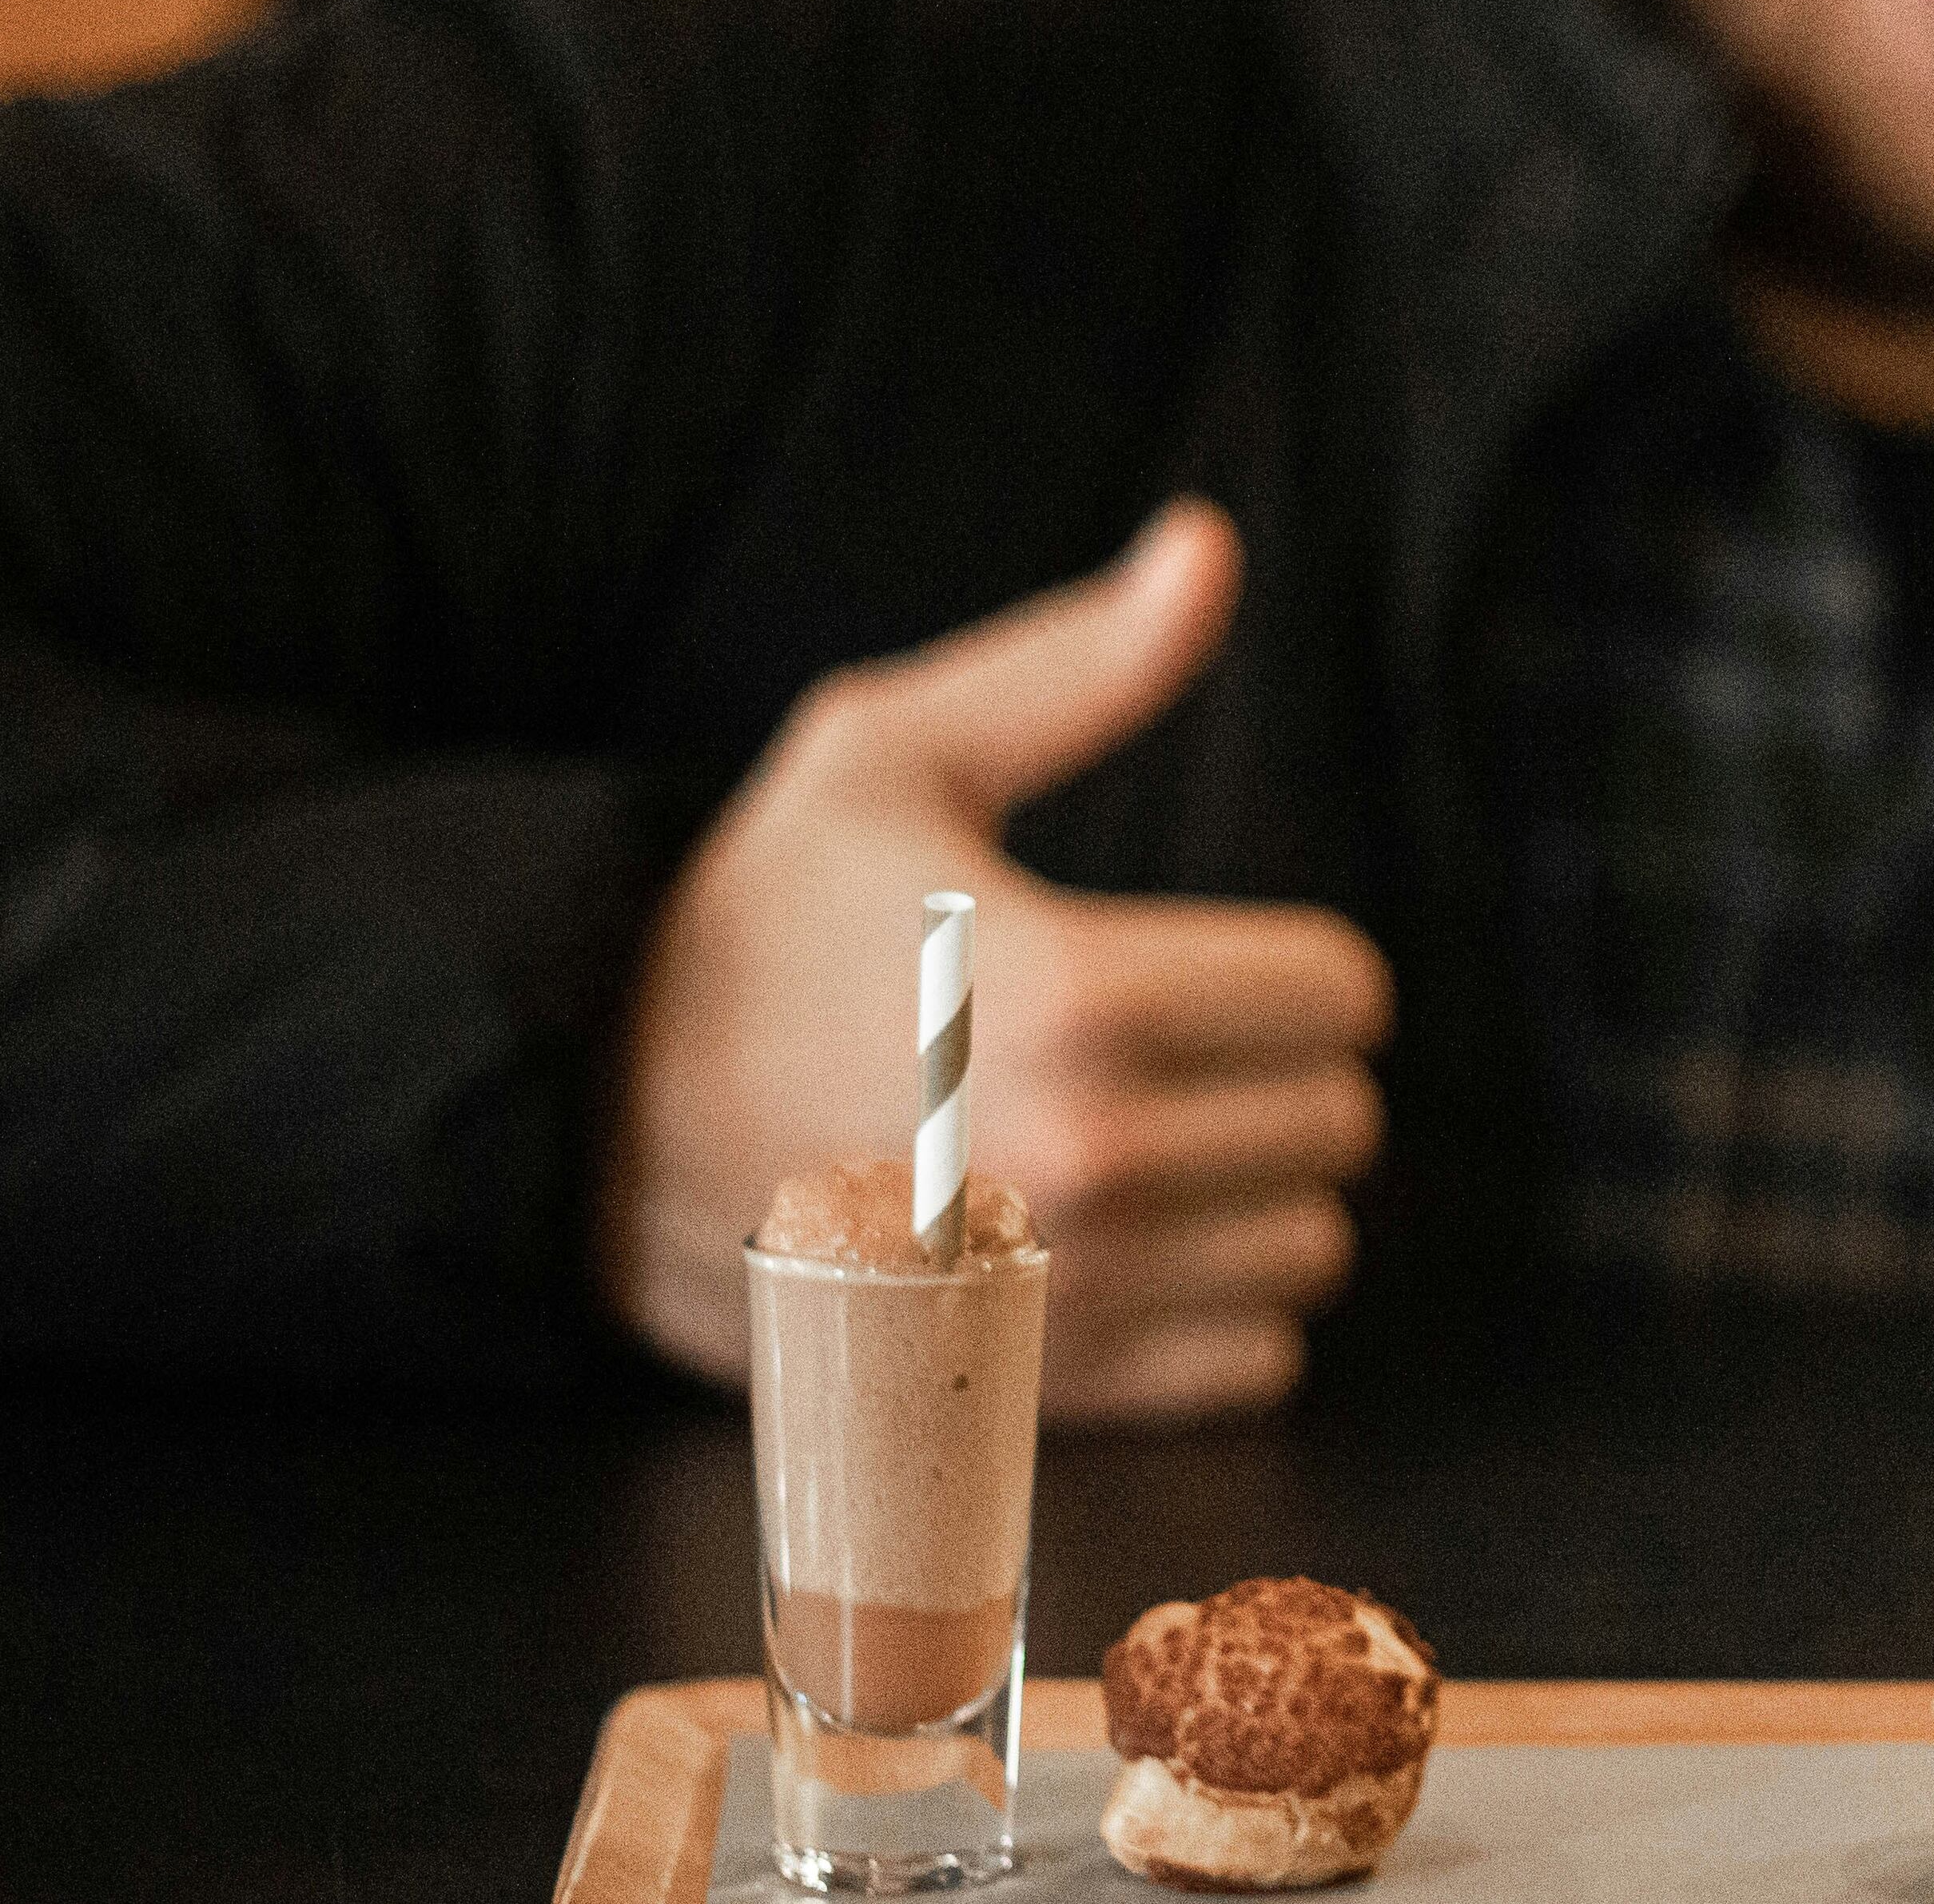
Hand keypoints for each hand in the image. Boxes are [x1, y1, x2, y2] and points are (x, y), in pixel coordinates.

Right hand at [603, 498, 1392, 1419]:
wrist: (592, 1119)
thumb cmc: (757, 921)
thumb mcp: (894, 752)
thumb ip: (1080, 666)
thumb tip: (1209, 547)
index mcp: (1086, 992)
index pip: (1342, 995)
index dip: (1291, 967)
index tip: (1210, 962)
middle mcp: (1093, 1155)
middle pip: (1336, 1124)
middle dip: (1273, 1077)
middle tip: (1157, 1051)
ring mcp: (1068, 1289)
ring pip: (1306, 1248)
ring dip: (1249, 1197)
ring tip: (1132, 1143)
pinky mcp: (1042, 1385)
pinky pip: (1251, 1362)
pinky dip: (1210, 1310)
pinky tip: (1114, 1246)